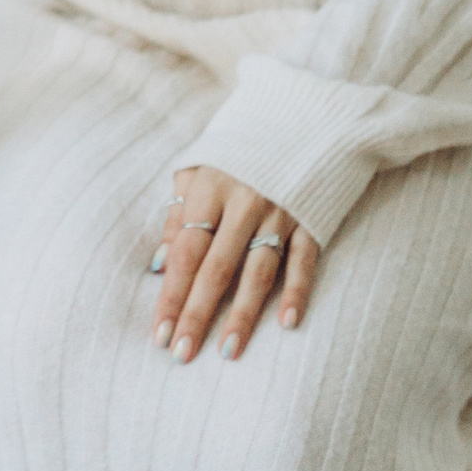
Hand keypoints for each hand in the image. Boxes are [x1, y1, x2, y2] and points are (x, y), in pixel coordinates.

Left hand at [150, 167, 318, 363]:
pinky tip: (288, 323)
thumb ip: (178, 216)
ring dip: (242, 315)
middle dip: (197, 314)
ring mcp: (280, 212)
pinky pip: (303, 262)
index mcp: (208, 189)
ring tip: (228, 351)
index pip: (184, 252)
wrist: (303, 116)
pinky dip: (297, 292)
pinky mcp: (312, 219)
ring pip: (257, 272)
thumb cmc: (237, 153)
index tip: (158, 333)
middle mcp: (243, 202)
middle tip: (182, 354)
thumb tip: (160, 266)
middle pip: (216, 268)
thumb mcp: (197, 171)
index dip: (170, 294)